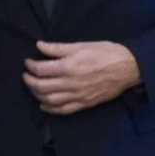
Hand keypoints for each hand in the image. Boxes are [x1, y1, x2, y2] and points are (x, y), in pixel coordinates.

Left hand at [22, 40, 140, 114]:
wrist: (129, 68)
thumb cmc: (106, 53)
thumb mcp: (81, 45)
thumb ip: (58, 48)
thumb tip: (39, 46)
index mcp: (69, 67)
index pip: (41, 70)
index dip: (30, 66)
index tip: (28, 62)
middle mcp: (71, 83)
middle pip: (42, 86)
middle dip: (29, 81)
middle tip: (26, 75)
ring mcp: (78, 96)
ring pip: (50, 100)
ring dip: (37, 95)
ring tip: (33, 87)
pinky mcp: (85, 103)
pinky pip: (64, 110)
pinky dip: (51, 109)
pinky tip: (44, 104)